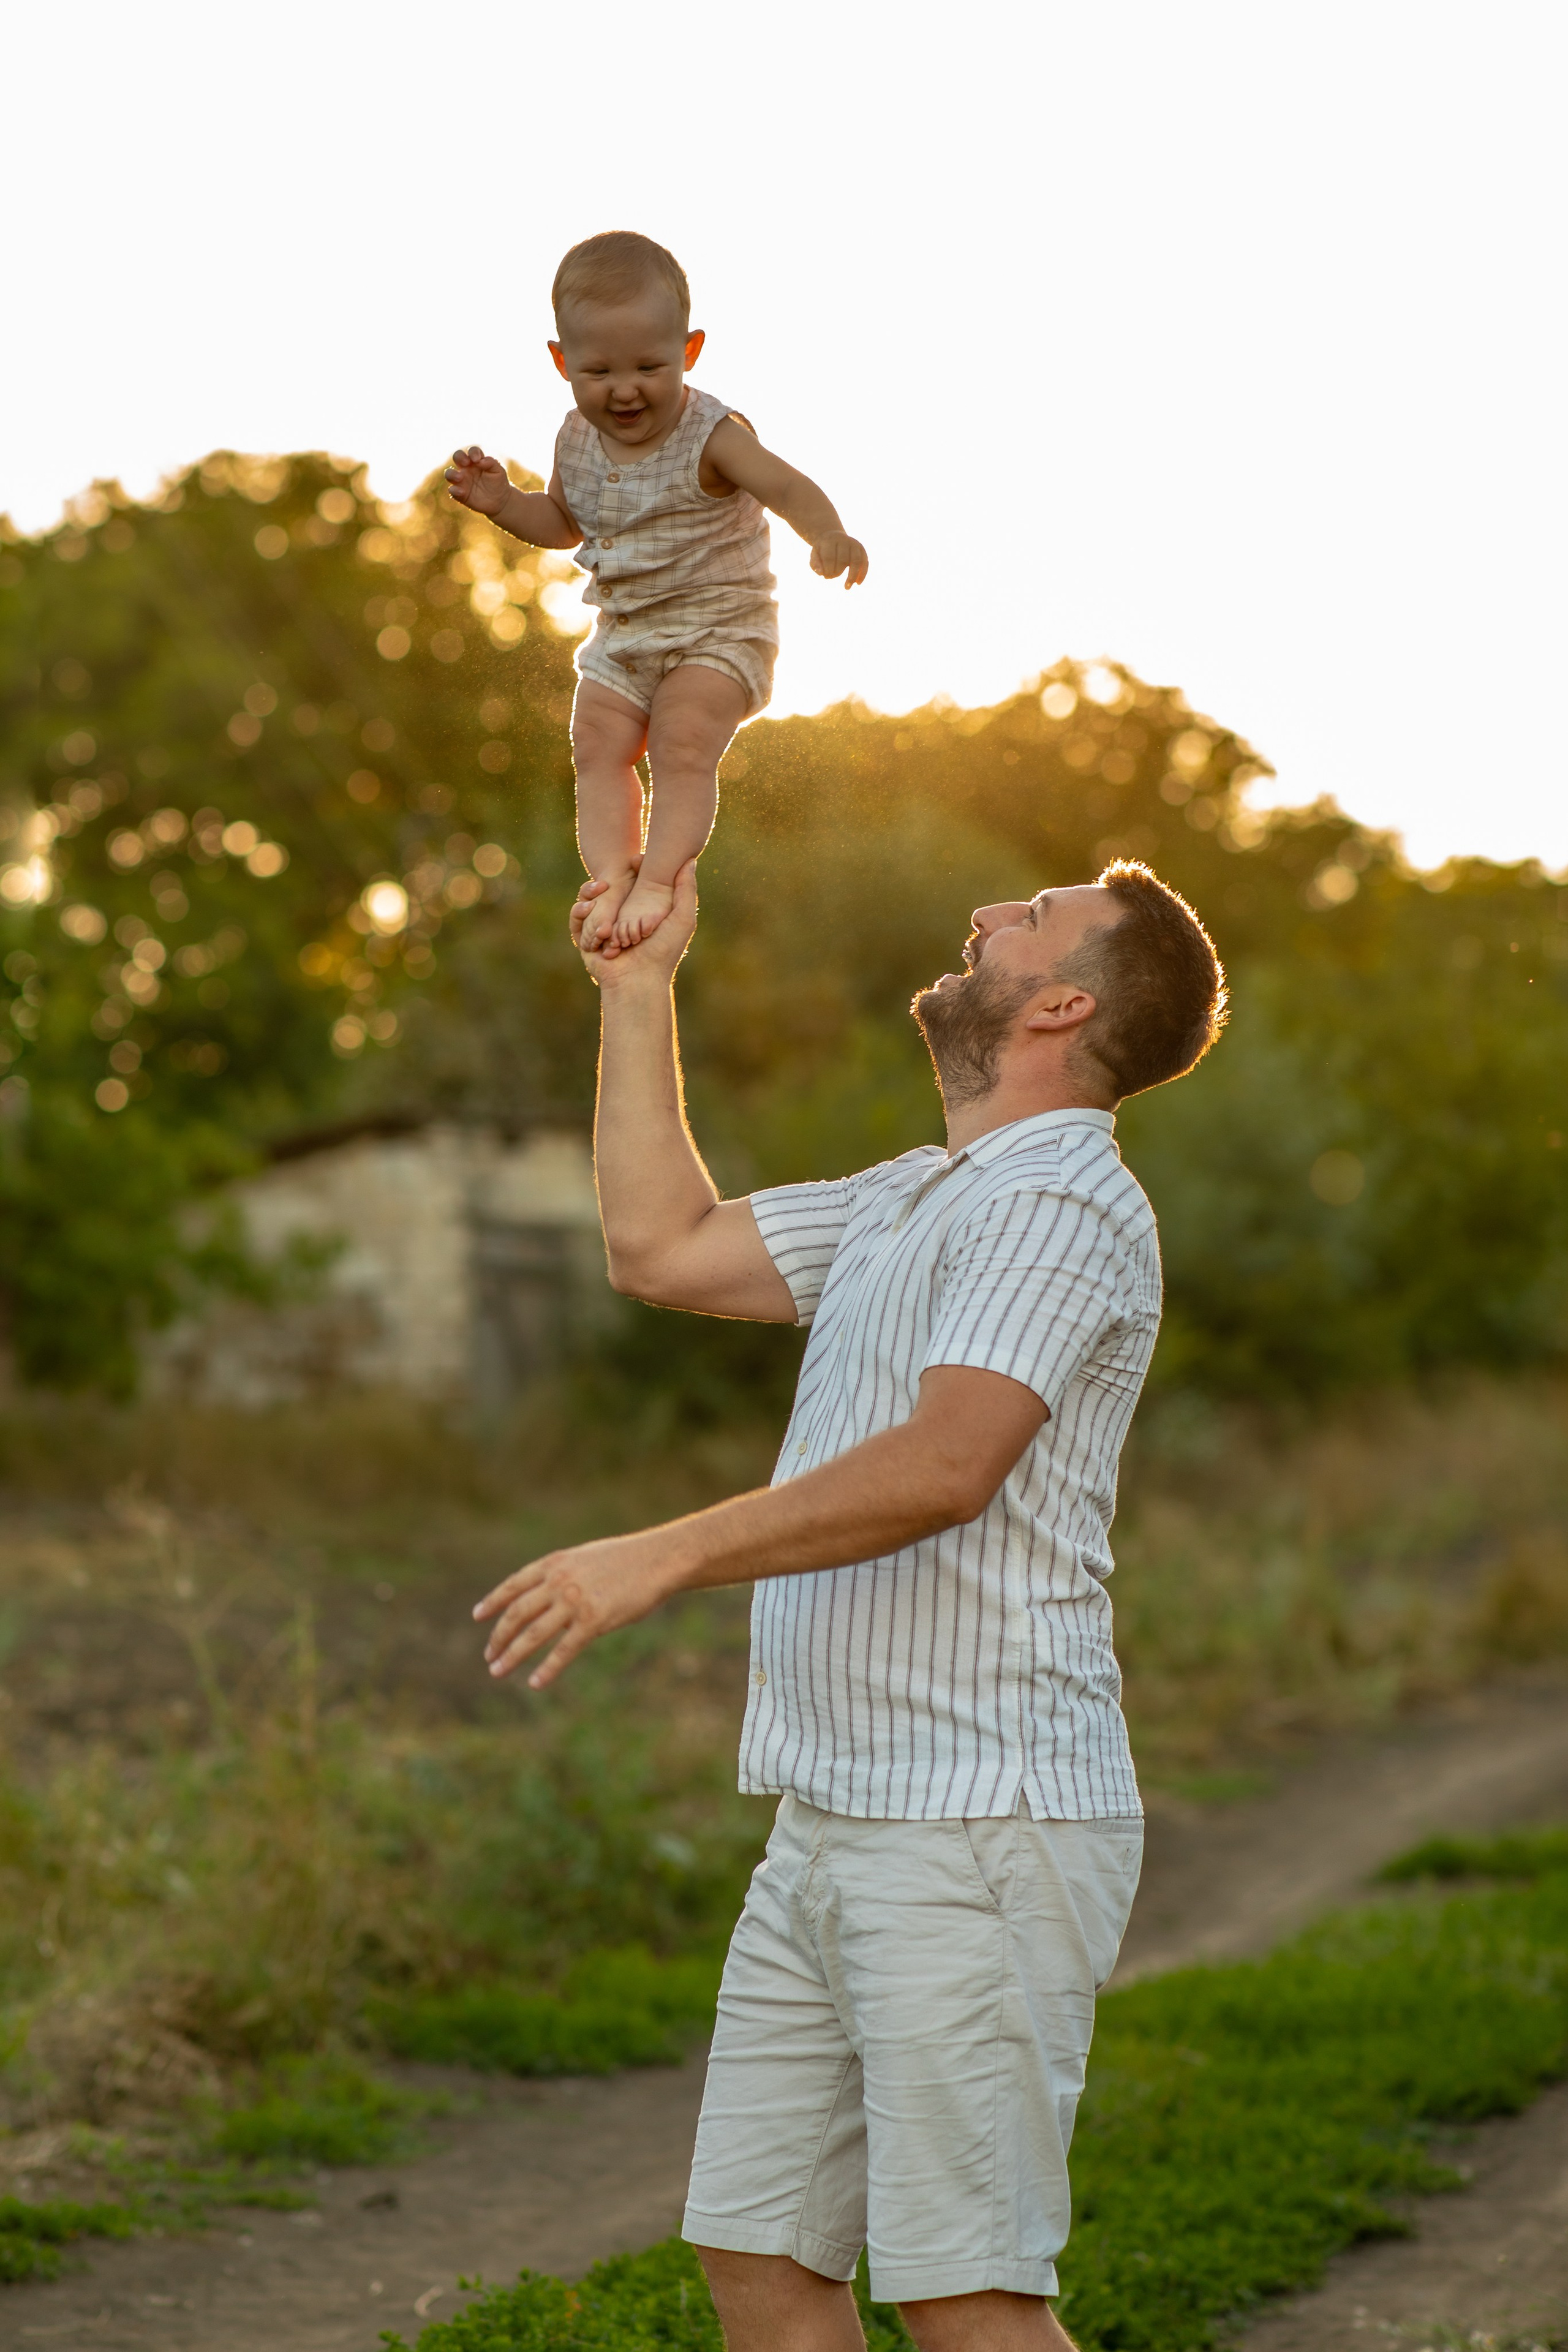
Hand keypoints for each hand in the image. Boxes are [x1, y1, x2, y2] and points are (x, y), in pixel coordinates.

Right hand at [444, 445, 511, 518]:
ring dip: (452, 474)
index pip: (472, 451)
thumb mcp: (499, 471)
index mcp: (476, 461)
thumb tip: (480, 461)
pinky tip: (462, 492)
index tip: (477, 459)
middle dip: (459, 457)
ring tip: (460, 478)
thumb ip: (491, 463)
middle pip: (457, 457)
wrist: (500, 501)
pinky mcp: (460, 494)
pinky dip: (454, 490)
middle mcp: (467, 469)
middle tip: (466, 463)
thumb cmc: (499, 483)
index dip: (473, 452)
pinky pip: (452, 491)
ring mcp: (462, 481)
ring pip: (449, 474)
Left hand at [475, 1526, 684, 1687]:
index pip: (513, 1585)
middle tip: (489, 1655)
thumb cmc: (627, 1559)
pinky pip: (564, 1650)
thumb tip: (548, 1594)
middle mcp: (558, 1581)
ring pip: (532, 1633)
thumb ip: (563, 1574)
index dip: (493, 1601)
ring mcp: (575, 1601)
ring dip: (512, 1655)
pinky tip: (535, 1683)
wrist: (659, 1558)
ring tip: (497, 1671)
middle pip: (517, 1613)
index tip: (478, 1617)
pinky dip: (548, 1669)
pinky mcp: (594, 1620)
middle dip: (499, 1636)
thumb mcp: (586, 1558)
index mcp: (555, 1563)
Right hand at [570, 858, 698, 977]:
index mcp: (640, 912)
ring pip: (588, 901)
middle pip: (606, 890)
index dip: (631, 868)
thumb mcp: (682, 917)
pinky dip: (579, 912)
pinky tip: (588, 907)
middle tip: (611, 873)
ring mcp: (601, 929)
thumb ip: (686, 889)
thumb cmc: (664, 951)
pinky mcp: (586, 940)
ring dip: (589, 892)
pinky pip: (576, 921)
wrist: (640, 980)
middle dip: (606, 878)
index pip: (630, 883)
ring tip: (600, 888)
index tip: (635, 857)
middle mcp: (619, 919)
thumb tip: (690, 860)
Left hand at [811, 531, 868, 588]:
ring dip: (852, 576)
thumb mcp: (815, 555)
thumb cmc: (822, 550)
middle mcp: (843, 540)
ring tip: (847, 587)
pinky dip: (862, 573)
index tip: (826, 576)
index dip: (828, 570)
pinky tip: (858, 583)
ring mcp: (854, 543)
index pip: (829, 558)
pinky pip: (864, 562)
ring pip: (857, 561)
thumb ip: (815, 564)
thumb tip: (821, 573)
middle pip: (843, 560)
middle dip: (837, 572)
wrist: (832, 536)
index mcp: (830, 540)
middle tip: (832, 576)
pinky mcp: (861, 549)